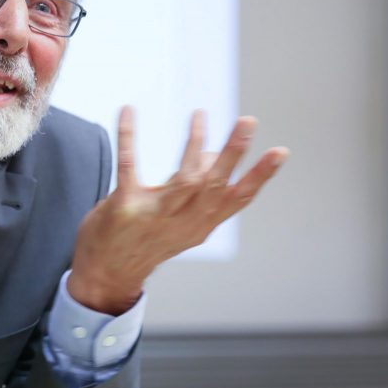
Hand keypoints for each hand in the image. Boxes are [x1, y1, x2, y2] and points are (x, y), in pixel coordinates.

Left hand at [67, 107, 288, 314]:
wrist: (106, 275)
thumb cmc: (145, 241)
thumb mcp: (179, 221)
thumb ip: (198, 191)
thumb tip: (212, 154)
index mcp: (200, 224)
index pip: (238, 198)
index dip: (260, 176)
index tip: (280, 152)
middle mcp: (182, 221)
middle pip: (215, 185)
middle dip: (233, 153)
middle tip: (248, 121)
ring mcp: (154, 215)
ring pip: (184, 181)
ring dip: (194, 146)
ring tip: (200, 115)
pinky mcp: (123, 208)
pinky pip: (128, 167)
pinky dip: (128, 137)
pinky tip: (128, 112)